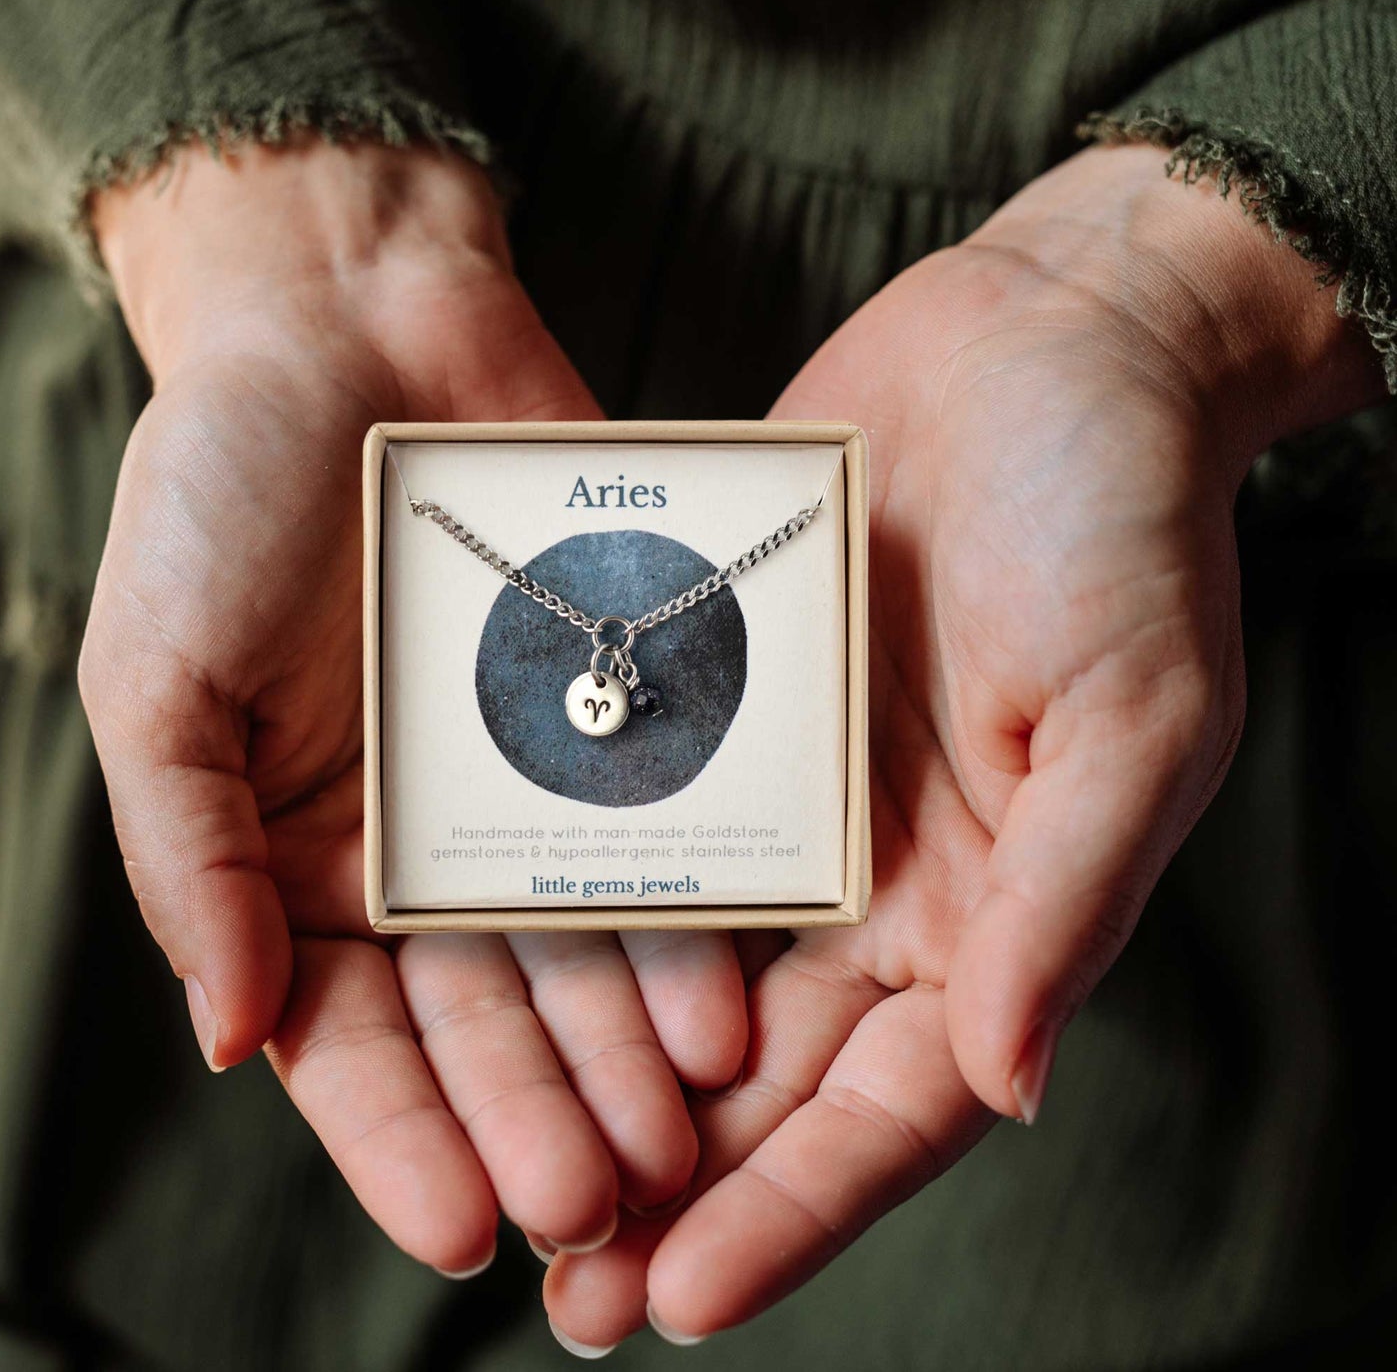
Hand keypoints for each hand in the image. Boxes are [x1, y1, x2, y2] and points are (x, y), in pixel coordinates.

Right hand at [78, 140, 746, 1274]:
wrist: (354, 329)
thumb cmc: (223, 494)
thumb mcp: (158, 678)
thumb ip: (191, 857)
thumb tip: (230, 1037)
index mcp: (299, 867)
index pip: (349, 1042)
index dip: (403, 1139)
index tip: (463, 1227)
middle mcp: (420, 854)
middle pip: (485, 1019)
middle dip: (540, 1113)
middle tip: (604, 1202)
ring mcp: (523, 793)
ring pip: (581, 952)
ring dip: (625, 1049)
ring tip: (682, 1129)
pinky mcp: (613, 723)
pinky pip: (653, 837)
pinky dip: (684, 920)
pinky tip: (726, 996)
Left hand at [543, 143, 1384, 1345]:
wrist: (1043, 348)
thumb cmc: (1122, 523)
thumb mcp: (1132, 712)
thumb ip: (1067, 899)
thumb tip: (1006, 1082)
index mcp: (993, 911)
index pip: (888, 1106)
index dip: (793, 1209)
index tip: (680, 1297)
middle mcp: (887, 883)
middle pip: (769, 1080)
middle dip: (673, 1188)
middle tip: (560, 1291)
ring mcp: (798, 804)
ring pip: (688, 979)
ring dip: (603, 1080)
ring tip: (502, 1169)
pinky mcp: (729, 714)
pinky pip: (647, 829)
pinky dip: (585, 912)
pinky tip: (492, 976)